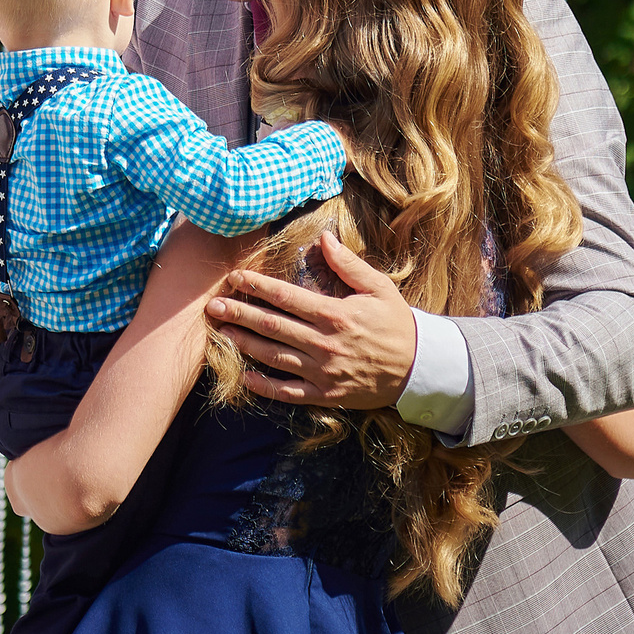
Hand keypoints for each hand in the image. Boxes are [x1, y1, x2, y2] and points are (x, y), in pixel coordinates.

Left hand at [204, 228, 416, 409]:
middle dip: (239, 314)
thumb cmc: (397, 324)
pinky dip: (265, 386)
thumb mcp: (379, 288)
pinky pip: (288, 392)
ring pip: (274, 357)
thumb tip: (324, 239)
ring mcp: (323, 371)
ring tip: (221, 332)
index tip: (235, 278)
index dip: (257, 286)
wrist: (420, 368)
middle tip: (212, 306)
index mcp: (335, 314)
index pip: (286, 297)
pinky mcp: (325, 394)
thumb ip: (348, 265)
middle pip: (271, 326)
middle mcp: (324, 343)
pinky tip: (245, 376)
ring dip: (244, 344)